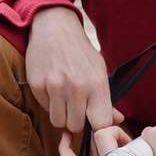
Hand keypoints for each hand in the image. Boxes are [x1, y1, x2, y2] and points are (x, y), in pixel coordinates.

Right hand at [25, 6, 121, 132]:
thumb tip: (117, 120)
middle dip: (76, 121)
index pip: (101, 124)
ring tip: (64, 99)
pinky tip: (52, 87)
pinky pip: (45, 108)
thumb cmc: (80, 52)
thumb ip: (106, 99)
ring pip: (58, 122)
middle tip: (76, 107)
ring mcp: (55, 86)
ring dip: (61, 115)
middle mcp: (76, 87)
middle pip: (76, 127)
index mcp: (97, 84)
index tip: (94, 122)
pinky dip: (49, 103)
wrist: (54, 27)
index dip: (98, 128)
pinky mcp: (37, 85)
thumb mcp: (99, 70)